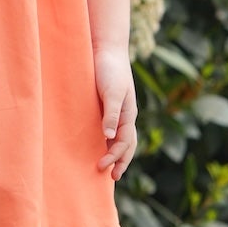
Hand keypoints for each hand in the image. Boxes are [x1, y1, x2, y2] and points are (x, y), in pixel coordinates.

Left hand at [95, 47, 137, 177]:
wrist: (106, 49)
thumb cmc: (109, 70)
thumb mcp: (112, 92)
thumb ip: (111, 113)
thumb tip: (108, 136)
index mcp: (128, 114)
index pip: (125, 142)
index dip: (115, 157)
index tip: (103, 167)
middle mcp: (125, 115)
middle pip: (127, 144)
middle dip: (121, 161)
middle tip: (112, 177)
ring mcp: (117, 111)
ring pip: (119, 138)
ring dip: (115, 153)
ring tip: (108, 168)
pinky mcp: (106, 106)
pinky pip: (109, 129)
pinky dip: (107, 141)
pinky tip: (99, 145)